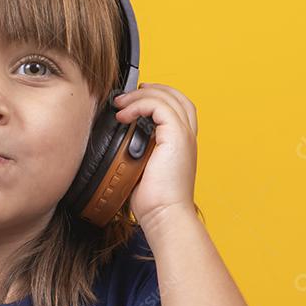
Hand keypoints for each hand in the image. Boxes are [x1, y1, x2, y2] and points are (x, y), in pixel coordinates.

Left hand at [112, 82, 198, 229]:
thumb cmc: (152, 201)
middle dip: (151, 89)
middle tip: (126, 95)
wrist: (164, 215)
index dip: (158, 97)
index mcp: (181, 143)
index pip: (177, 107)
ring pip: (167, 97)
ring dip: (140, 96)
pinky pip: (159, 106)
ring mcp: (184, 135)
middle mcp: (187, 136)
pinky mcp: (177, 137)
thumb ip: (138, 149)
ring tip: (120, 103)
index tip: (134, 99)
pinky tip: (123, 115)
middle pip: (176, 96)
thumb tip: (119, 138)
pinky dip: (139, 105)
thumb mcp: (142, 168)